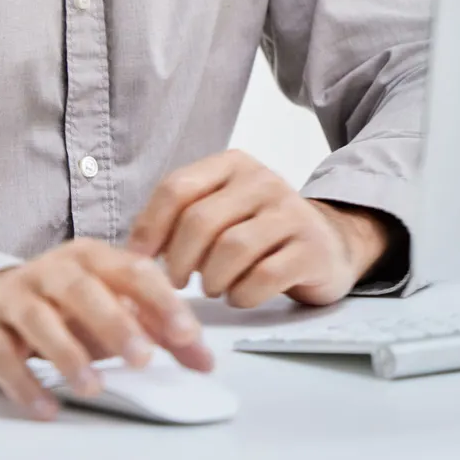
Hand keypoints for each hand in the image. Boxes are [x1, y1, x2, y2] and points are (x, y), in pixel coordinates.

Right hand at [0, 238, 212, 419]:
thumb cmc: (64, 307)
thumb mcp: (113, 308)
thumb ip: (159, 331)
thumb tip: (204, 360)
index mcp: (90, 257)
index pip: (131, 270)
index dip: (161, 301)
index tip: (187, 335)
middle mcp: (50, 271)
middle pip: (81, 289)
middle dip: (114, 323)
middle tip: (142, 358)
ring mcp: (14, 299)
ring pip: (38, 319)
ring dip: (68, 354)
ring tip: (94, 387)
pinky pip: (2, 356)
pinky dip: (24, 383)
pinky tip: (47, 406)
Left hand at [127, 149, 388, 308]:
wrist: (329, 243)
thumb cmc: (259, 231)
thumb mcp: (221, 209)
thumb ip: (180, 219)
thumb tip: (131, 250)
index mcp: (232, 165)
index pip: (176, 188)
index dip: (149, 228)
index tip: (139, 259)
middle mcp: (263, 181)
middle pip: (201, 221)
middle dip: (178, 260)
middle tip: (174, 282)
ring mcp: (291, 213)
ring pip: (232, 249)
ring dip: (211, 279)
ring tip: (212, 287)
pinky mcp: (311, 249)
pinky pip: (264, 277)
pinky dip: (242, 294)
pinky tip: (240, 295)